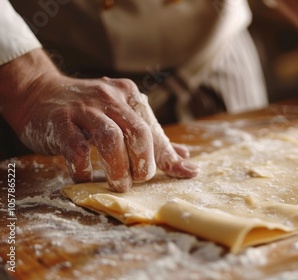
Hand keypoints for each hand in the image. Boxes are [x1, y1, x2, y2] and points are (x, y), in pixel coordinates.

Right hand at [0, 49, 197, 191]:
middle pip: (137, 132)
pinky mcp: (59, 121)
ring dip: (118, 167)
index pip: (154, 129)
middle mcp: (109, 98)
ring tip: (119, 184)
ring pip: (110, 138)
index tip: (185, 174)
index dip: (168, 155)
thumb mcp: (122, 115)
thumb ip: (152, 137)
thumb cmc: (88, 111)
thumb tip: (185, 159)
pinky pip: (77, 147)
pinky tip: (87, 177)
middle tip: (139, 180)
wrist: (39, 92)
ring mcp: (83, 108)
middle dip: (143, 162)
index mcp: (129, 96)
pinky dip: (85, 167)